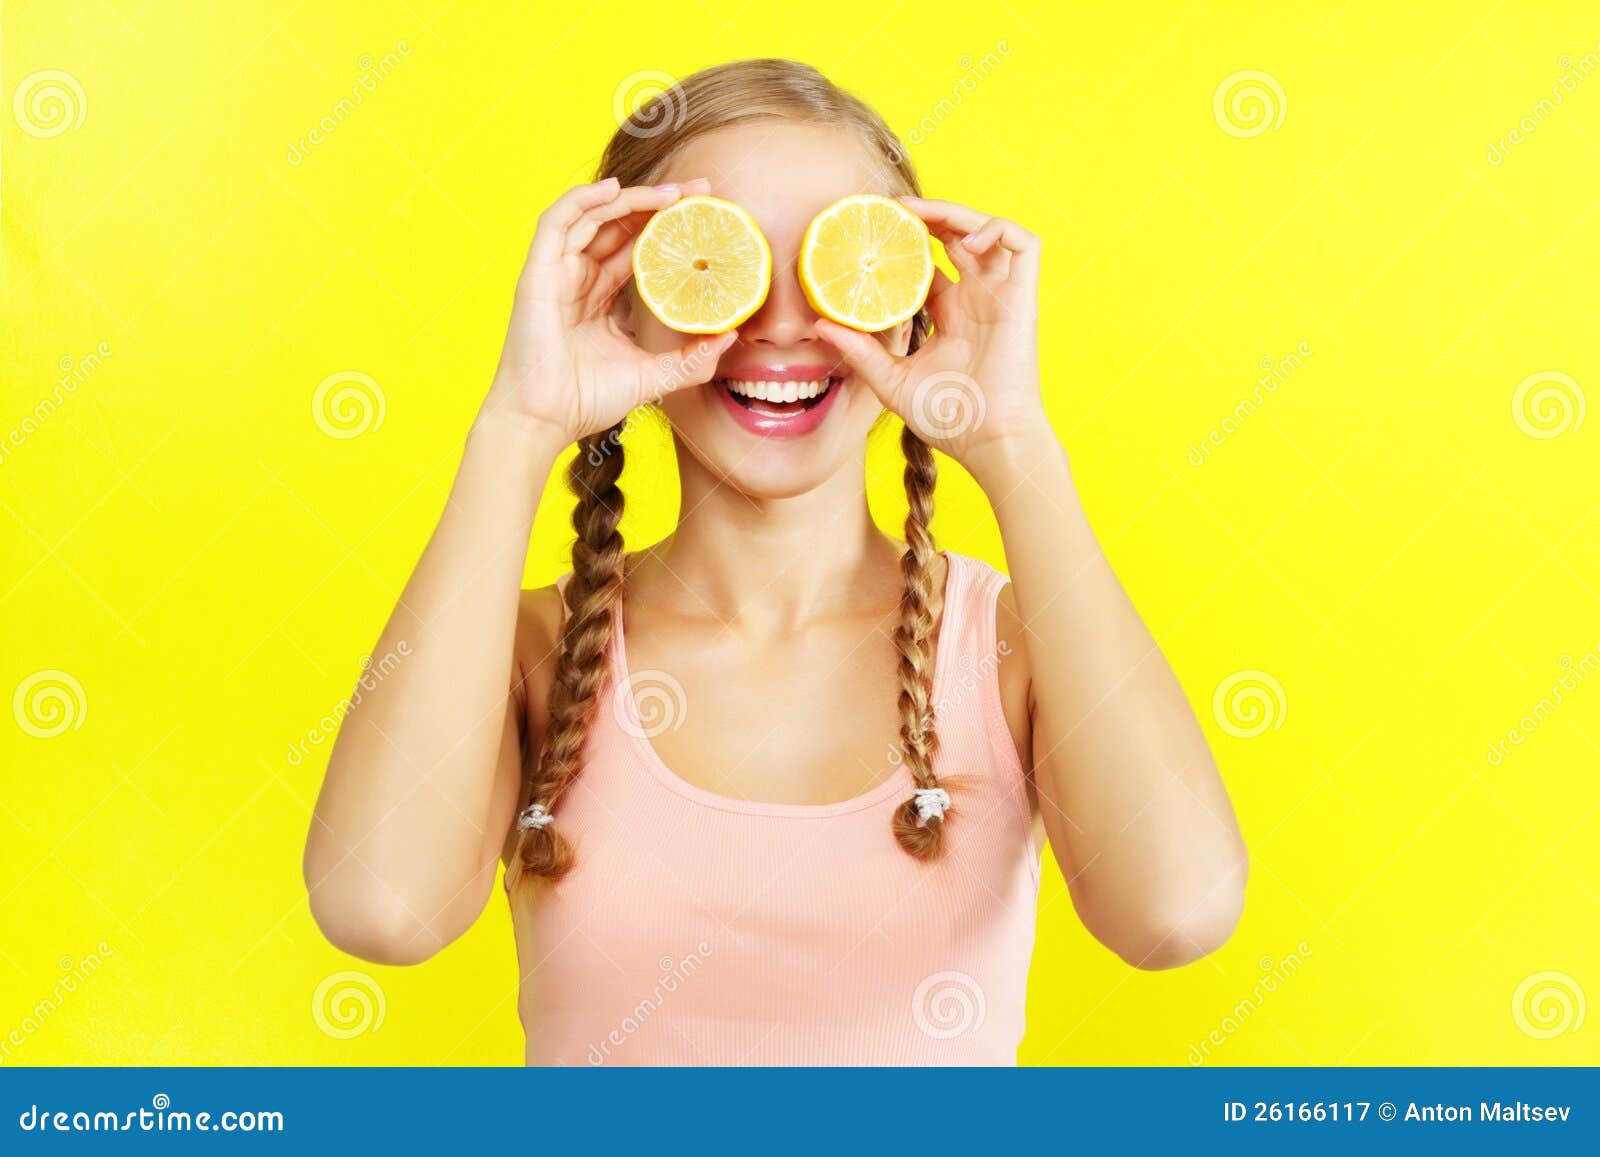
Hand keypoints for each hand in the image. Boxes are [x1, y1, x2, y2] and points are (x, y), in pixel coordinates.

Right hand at [481, 177, 737, 442]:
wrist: (545, 419)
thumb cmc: (587, 400)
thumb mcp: (653, 376)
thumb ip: (690, 359)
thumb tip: (730, 338)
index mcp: (601, 297)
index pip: (638, 248)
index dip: (669, 227)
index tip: (707, 215)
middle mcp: (580, 278)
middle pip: (621, 225)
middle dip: (660, 203)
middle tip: (701, 191)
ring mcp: (558, 272)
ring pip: (594, 217)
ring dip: (632, 198)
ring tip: (672, 192)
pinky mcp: (537, 272)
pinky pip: (558, 222)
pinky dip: (583, 200)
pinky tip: (615, 190)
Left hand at [815, 197, 1049, 475]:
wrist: (989, 441)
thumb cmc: (949, 418)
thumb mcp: (891, 380)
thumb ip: (860, 351)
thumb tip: (818, 326)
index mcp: (949, 314)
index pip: (926, 263)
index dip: (903, 242)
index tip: (870, 231)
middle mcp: (975, 298)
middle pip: (953, 236)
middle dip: (925, 215)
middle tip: (888, 210)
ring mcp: (1000, 294)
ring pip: (986, 230)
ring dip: (955, 212)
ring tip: (917, 213)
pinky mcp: (1023, 296)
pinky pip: (1023, 243)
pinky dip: (997, 229)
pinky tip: (964, 240)